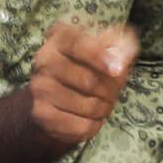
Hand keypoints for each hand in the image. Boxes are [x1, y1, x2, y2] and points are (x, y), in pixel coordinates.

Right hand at [0, 22, 140, 162]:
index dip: (99, 57)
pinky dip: (94, 125)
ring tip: (102, 104)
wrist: (53, 96)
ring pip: (89, 106)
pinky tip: (91, 118)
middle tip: (114, 92)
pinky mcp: (41, 113)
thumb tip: (123, 57)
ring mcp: (40, 87)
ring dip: (104, 108)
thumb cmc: (88, 66)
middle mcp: (44, 60)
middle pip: (89, 81)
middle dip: (111, 90)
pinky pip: (81, 126)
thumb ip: (121, 46)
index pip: (78, 45)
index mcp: (60, 37)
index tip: (118, 70)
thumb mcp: (106, 48)